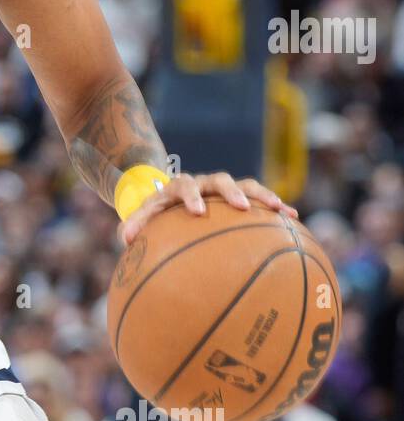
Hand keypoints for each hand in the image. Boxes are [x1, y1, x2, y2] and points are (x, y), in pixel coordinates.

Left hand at [120, 172, 297, 246]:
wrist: (166, 193)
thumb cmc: (153, 212)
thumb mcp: (141, 215)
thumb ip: (134, 225)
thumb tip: (125, 241)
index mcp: (179, 186)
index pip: (184, 185)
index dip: (191, 196)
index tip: (197, 212)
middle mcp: (204, 183)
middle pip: (221, 179)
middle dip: (232, 192)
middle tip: (243, 207)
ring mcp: (224, 189)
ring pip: (247, 185)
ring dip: (264, 196)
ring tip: (283, 210)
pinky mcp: (238, 197)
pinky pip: (259, 200)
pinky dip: (275, 207)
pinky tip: (294, 221)